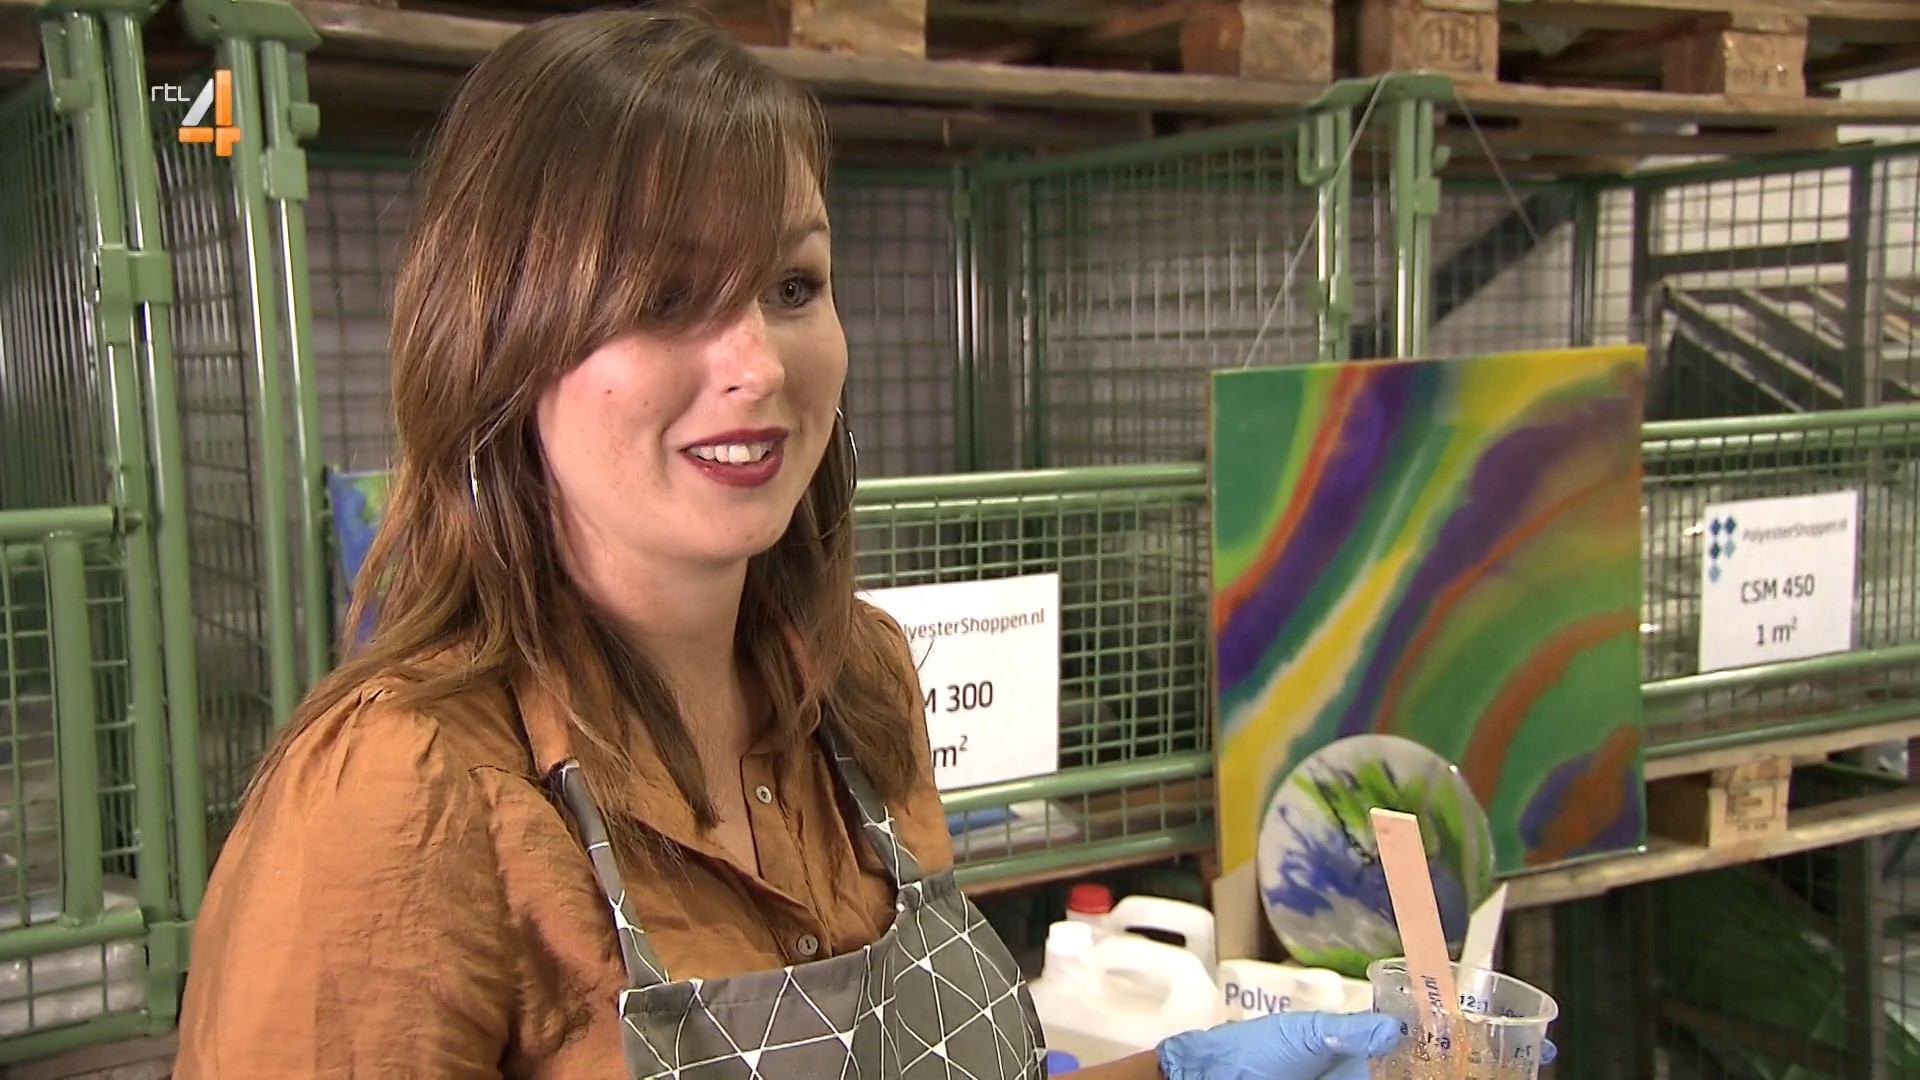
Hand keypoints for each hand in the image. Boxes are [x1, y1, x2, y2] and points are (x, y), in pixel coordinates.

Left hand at [1155, 1011, 1558, 1079]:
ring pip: (1425, 1077)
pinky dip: (1427, 1077)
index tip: (1533, 1035)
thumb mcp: (1299, 1035)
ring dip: (1468, 1073)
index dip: (1480, 1036)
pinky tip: (1469, 1079)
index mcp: (1370, 1044)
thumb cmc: (1248, 1056)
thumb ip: (1348, 1032)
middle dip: (1488, 1065)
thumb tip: (1395, 1028)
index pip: (1436, 1037)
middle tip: (1538, 1062)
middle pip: (1445, 1067)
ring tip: (1514, 1075)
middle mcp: (1377, 1070)